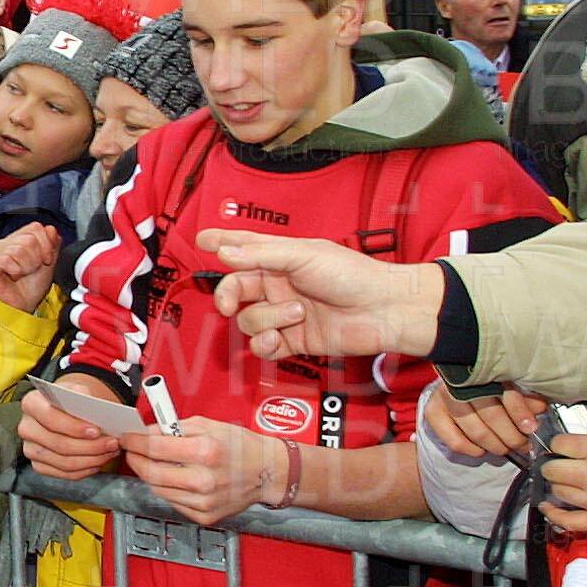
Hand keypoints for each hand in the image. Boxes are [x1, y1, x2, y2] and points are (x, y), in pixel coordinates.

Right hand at [0, 222, 59, 312]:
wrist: (21, 308)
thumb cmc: (30, 289)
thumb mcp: (48, 264)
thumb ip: (52, 244)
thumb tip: (51, 230)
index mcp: (18, 240)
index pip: (35, 227)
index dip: (46, 244)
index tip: (46, 260)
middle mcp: (5, 243)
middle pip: (29, 238)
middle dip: (37, 258)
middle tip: (31, 270)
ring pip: (19, 249)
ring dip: (26, 266)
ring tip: (22, 274)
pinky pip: (7, 259)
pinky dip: (15, 271)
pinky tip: (13, 277)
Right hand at [18, 376, 122, 480]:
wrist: (64, 409)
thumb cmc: (70, 400)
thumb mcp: (76, 390)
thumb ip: (82, 396)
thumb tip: (91, 407)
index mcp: (31, 404)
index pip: (50, 418)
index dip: (74, 427)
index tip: (96, 430)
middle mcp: (26, 428)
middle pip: (58, 444)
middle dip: (90, 446)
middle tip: (112, 443)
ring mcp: (30, 449)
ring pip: (63, 462)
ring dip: (91, 459)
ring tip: (109, 451)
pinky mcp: (38, 465)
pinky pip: (64, 474)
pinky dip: (85, 470)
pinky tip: (98, 461)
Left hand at [120, 418, 289, 526]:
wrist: (268, 472)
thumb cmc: (240, 445)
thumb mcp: (209, 425)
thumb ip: (176, 428)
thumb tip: (146, 433)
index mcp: (205, 452)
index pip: (155, 449)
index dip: (134, 443)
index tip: (127, 438)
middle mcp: (203, 480)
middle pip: (151, 474)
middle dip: (135, 460)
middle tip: (132, 452)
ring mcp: (203, 502)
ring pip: (159, 490)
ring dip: (150, 475)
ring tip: (154, 463)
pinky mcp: (205, 516)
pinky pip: (173, 502)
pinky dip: (168, 489)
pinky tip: (176, 478)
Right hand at [198, 229, 444, 359]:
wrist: (384, 310)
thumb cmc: (353, 274)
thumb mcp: (304, 254)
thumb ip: (261, 254)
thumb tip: (224, 252)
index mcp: (281, 258)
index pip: (243, 248)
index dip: (221, 244)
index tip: (202, 240)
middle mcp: (279, 285)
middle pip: (236, 290)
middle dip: (229, 296)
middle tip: (230, 303)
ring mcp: (284, 314)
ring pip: (249, 321)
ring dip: (267, 319)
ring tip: (296, 314)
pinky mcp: (293, 341)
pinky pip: (263, 346)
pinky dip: (266, 345)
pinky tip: (280, 339)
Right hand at [424, 384, 548, 459]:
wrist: (456, 383)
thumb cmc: (486, 384)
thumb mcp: (509, 385)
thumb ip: (525, 396)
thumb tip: (540, 408)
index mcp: (483, 368)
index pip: (505, 392)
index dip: (520, 412)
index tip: (531, 427)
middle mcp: (461, 380)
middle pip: (492, 415)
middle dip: (512, 436)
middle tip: (523, 444)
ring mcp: (444, 397)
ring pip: (477, 431)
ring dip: (496, 445)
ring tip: (506, 448)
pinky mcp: (433, 413)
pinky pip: (455, 441)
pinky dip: (472, 450)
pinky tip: (482, 449)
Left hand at [539, 409, 586, 532]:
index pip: (559, 444)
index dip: (560, 442)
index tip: (565, 444)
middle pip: (552, 469)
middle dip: (554, 463)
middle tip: (563, 462)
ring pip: (557, 492)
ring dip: (558, 484)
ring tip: (564, 480)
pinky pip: (568, 521)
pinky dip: (554, 514)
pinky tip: (548, 507)